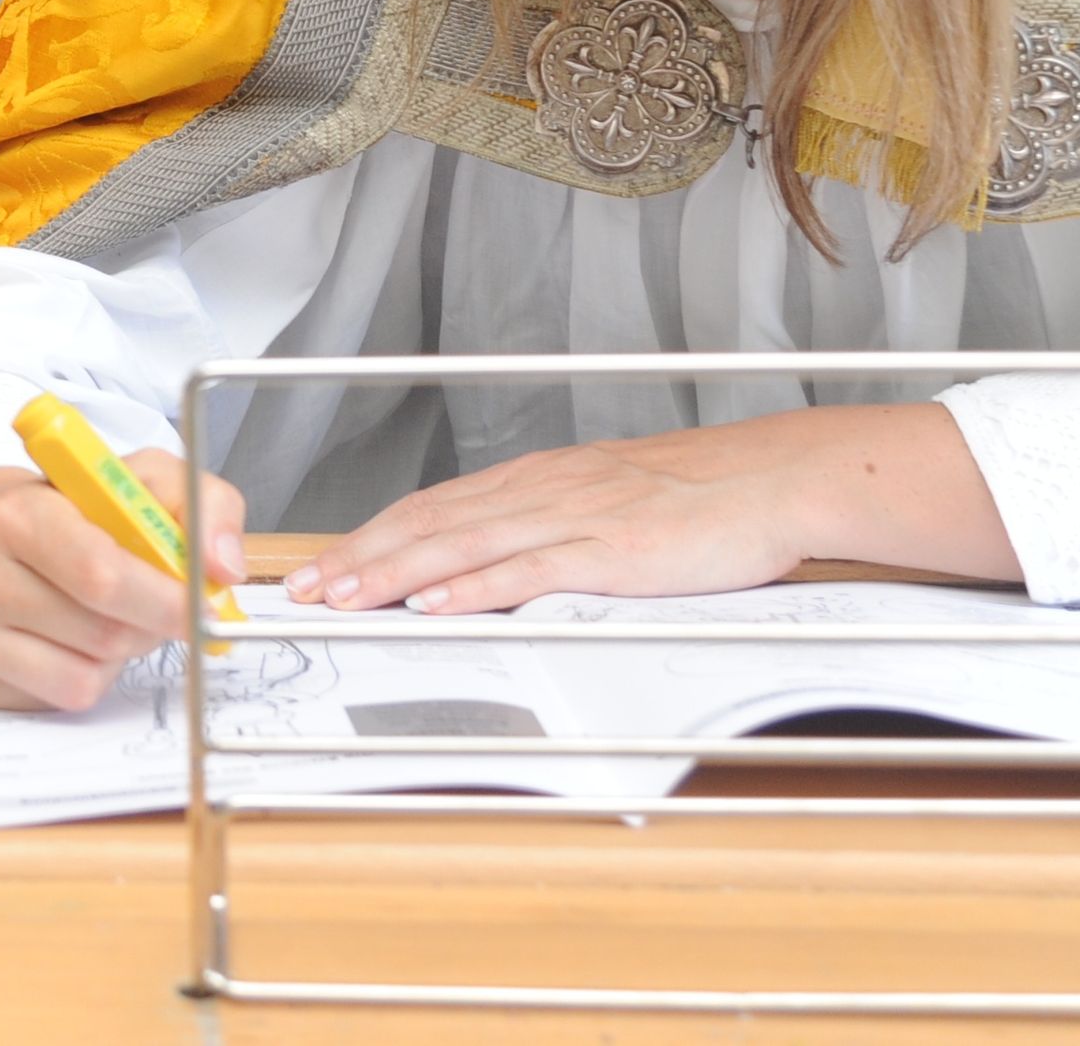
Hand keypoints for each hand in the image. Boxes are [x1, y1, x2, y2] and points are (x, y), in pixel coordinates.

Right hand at [0, 451, 246, 712]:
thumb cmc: (63, 508)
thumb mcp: (135, 480)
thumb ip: (200, 506)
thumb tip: (224, 569)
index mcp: (17, 512)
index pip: (102, 574)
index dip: (166, 600)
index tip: (204, 610)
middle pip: (104, 633)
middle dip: (148, 625)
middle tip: (150, 602)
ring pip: (86, 675)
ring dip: (116, 654)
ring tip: (96, 613)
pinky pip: (59, 699)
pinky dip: (81, 675)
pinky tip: (64, 639)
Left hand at [282, 403, 1016, 615]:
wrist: (772, 477)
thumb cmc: (698, 495)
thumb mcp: (607, 502)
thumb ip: (550, 528)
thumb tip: (495, 562)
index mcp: (537, 479)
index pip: (433, 508)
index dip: (372, 538)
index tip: (326, 565)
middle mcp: (541, 490)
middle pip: (429, 524)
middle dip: (361, 558)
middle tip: (307, 590)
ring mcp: (572, 517)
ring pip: (462, 544)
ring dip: (393, 574)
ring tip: (345, 598)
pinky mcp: (608, 550)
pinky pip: (527, 569)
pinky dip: (473, 588)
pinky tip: (435, 604)